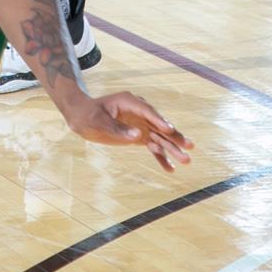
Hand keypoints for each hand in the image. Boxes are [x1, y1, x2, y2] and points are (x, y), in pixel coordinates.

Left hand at [59, 91, 193, 172]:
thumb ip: (118, 129)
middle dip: (174, 137)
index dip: (159, 121)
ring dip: (172, 149)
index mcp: (129, 102)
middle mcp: (139, 112)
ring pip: (159, 138)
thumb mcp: (99, 122)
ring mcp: (140, 124)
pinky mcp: (138, 135)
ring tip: (187, 161)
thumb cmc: (88, 116)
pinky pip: (152, 146)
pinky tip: (170, 169)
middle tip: (190, 147)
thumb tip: (138, 136)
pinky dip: (160, 157)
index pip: (148, 112)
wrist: (81, 118)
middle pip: (159, 125)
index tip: (170, 130)